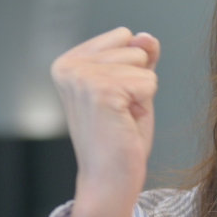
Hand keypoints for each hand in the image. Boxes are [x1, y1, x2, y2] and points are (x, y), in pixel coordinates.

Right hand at [51, 27, 160, 216]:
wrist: (109, 180)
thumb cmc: (120, 138)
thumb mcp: (132, 88)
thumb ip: (140, 57)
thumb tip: (147, 36)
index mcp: (69, 61)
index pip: (125, 37)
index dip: (131, 71)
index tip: (114, 100)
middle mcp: (68, 65)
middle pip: (135, 47)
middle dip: (138, 81)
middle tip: (119, 113)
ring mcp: (81, 76)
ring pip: (143, 64)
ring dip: (141, 95)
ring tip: (120, 118)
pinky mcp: (100, 90)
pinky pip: (148, 82)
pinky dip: (144, 105)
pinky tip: (123, 123)